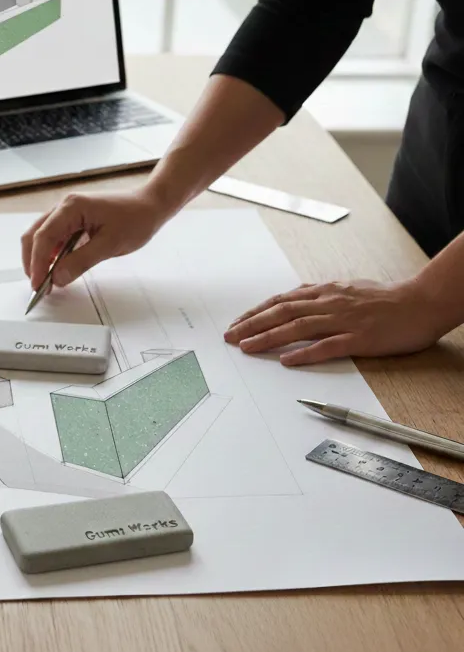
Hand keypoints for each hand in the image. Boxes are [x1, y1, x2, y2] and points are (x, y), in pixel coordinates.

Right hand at [21, 188, 171, 288]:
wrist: (151, 204)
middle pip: (35, 235)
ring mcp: (67, 212)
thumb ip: (81, 261)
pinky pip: (54, 237)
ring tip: (48, 280)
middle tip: (39, 285)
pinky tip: (58, 268)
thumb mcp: (110, 244)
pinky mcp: (73, 220)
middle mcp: (65, 206)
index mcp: (72, 207)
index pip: (44, 237)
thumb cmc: (136, 218)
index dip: (37, 263)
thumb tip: (58, 277)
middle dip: (33, 261)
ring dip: (41, 258)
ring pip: (42, 237)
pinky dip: (51, 254)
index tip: (38, 284)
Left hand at [224, 279, 442, 365]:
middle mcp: (330, 303)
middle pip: (282, 313)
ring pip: (298, 328)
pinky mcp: (359, 338)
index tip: (237, 323)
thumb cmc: (387, 299)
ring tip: (247, 347)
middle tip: (229, 337)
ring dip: (269, 338)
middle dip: (252, 325)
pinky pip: (328, 346)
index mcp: (326, 292)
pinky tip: (286, 361)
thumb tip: (297, 299)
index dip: (256, 312)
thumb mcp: (348, 289)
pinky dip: (305, 354)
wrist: (422, 302)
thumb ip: (322, 295)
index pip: (282, 301)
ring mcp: (344, 320)